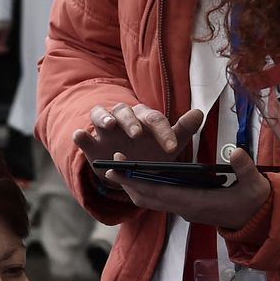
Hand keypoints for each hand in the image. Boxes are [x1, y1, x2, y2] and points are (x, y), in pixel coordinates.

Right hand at [72, 103, 203, 165]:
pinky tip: (80, 135)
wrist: (129, 168)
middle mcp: (125, 118)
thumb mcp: (168, 145)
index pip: (155, 120)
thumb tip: (199, 112)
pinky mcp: (92, 142)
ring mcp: (105, 129)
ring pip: (102, 115)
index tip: (170, 147)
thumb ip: (183, 130)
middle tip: (137, 134)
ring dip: (105, 118)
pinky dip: (82, 135)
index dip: (163, 132)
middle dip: (132, 122)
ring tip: (108, 125)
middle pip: (127, 112)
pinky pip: (85, 136)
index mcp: (145, 118)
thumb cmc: (150, 152)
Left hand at [99, 144, 271, 230]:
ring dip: (134, 187)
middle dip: (129, 183)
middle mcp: (187, 209)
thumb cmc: (255, 200)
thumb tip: (237, 152)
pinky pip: (160, 200)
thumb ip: (244, 168)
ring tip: (115, 172)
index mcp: (198, 203)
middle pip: (150, 198)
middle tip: (108, 167)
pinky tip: (136, 178)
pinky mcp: (187, 207)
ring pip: (152, 201)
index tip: (121, 168)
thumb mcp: (254, 184)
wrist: (259, 219)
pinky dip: (146, 190)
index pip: (161, 192)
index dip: (139, 180)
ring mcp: (185, 210)